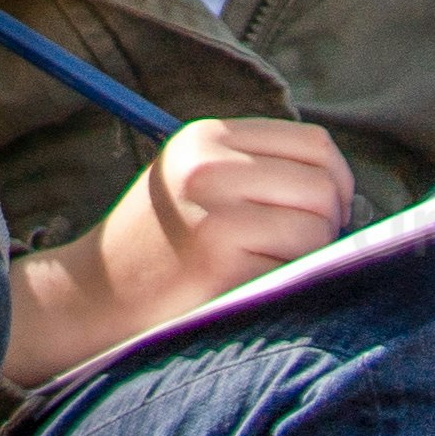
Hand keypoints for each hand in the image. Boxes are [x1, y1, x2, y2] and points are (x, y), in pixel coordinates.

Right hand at [9, 107, 360, 385]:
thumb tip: (343, 188)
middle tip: (305, 248)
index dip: (337, 180)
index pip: (313, 143)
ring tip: (278, 266)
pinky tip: (257, 285)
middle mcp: (208, 165)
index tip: (327, 212)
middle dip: (331, 220)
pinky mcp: (219, 256)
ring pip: (318, 224)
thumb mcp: (194, 182)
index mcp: (205, 138)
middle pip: (324, 183)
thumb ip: (255, 169)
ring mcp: (213, 210)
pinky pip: (297, 263)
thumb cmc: (156, 246)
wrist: (90, 297)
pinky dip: (292, 278)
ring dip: (315, 253)